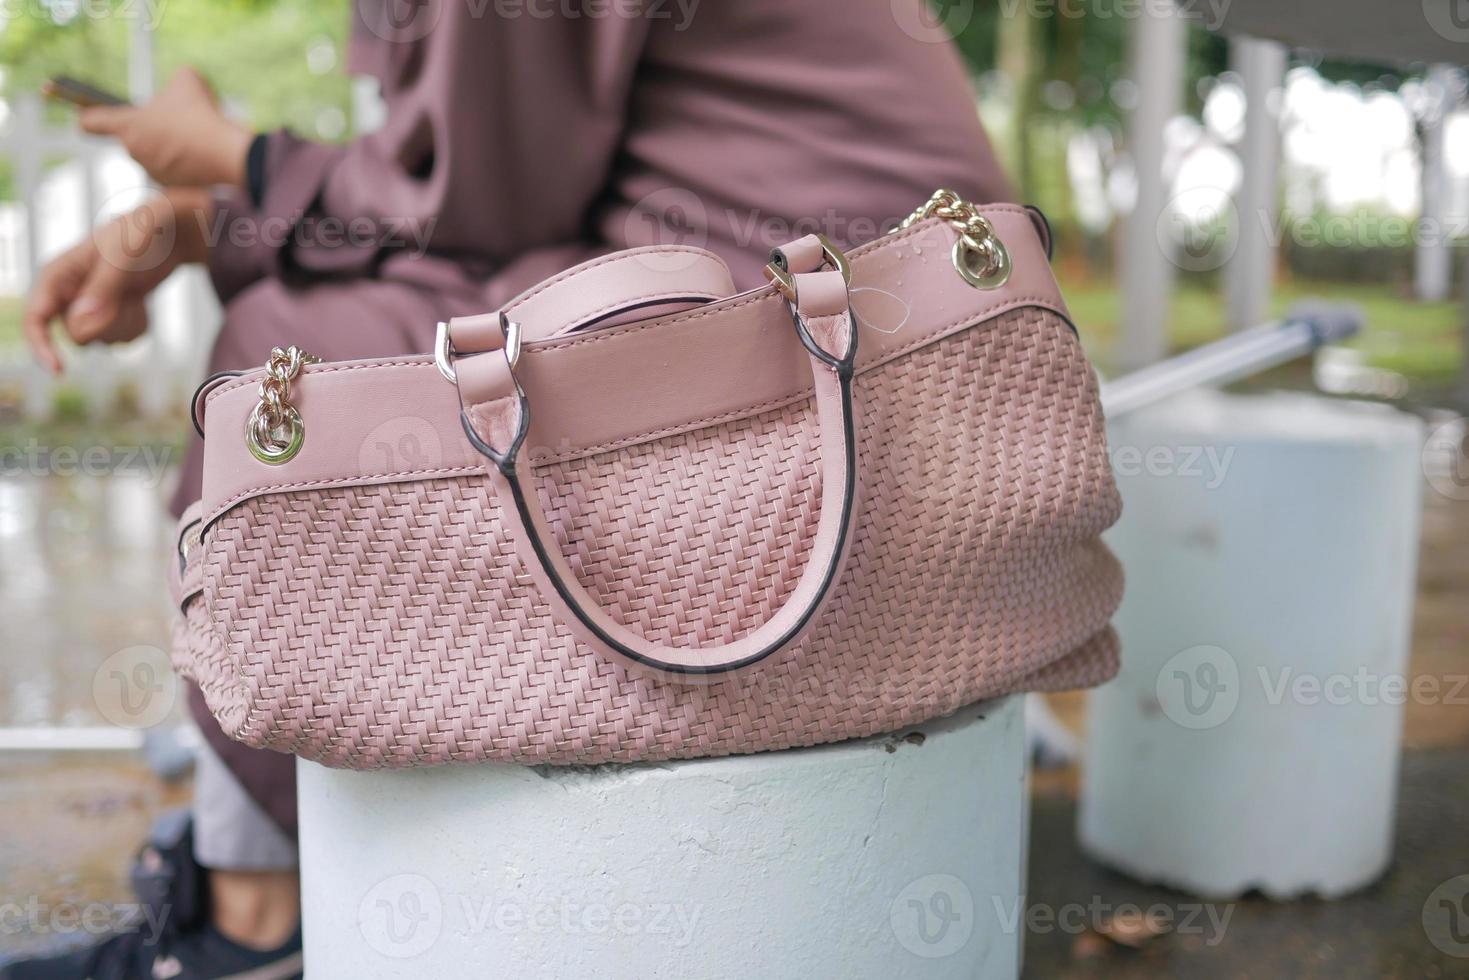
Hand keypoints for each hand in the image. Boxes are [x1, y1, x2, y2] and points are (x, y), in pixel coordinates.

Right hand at [22, 190, 211, 373]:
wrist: (173, 231)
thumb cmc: (143, 233)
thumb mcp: (125, 257)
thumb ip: (103, 292)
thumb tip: (81, 332)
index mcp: (58, 275)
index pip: (36, 318)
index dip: (41, 347)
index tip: (59, 370)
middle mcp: (69, 293)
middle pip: (78, 336)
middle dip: (108, 325)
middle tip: (129, 297)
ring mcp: (90, 306)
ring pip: (101, 341)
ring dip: (125, 326)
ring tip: (136, 294)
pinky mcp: (112, 314)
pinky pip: (121, 340)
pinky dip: (136, 327)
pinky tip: (142, 304)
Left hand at [80, 68, 251, 188]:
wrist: (226, 154)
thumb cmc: (201, 115)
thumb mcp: (187, 80)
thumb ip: (175, 80)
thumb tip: (180, 86)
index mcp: (128, 126)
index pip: (92, 123)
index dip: (87, 118)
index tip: (82, 118)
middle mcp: (135, 152)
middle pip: (135, 137)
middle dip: (152, 129)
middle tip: (177, 121)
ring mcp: (153, 173)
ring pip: (158, 154)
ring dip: (170, 145)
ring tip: (196, 136)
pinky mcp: (174, 188)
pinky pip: (176, 170)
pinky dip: (188, 162)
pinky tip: (205, 154)